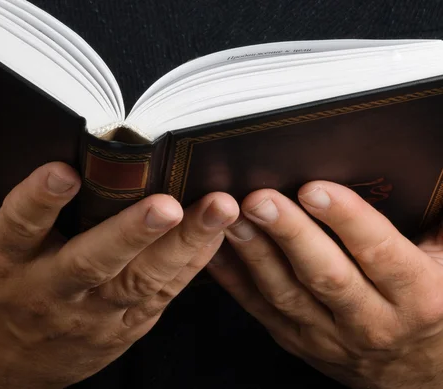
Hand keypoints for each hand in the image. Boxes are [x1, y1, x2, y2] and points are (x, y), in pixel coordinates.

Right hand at [0, 120, 239, 388]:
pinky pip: (163, 295)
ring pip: (142, 280)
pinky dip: (194, 266)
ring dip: (185, 246)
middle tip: (166, 203)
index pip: (17, 227)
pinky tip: (218, 235)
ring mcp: (92, 311)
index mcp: (1, 260)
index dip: (38, 202)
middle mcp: (49, 288)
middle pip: (91, 261)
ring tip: (219, 210)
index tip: (63, 171)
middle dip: (129, 234)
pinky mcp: (125, 324)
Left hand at [208, 181, 442, 388]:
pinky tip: (214, 251)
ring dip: (255, 254)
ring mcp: (329, 337)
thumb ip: (439, 226)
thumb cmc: (431, 308)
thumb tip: (430, 174)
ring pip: (286, 294)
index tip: (314, 188)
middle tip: (259, 199)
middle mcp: (372, 321)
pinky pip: (260, 309)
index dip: (346, 219)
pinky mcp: (296, 342)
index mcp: (418, 296)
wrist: (419, 379)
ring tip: (231, 218)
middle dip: (289, 234)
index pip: (379, 252)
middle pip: (325, 274)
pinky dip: (234, 280)